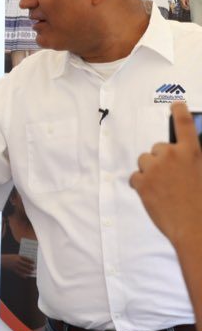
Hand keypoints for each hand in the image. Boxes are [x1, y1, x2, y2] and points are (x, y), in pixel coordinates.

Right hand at [1, 253, 35, 277]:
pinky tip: (25, 277)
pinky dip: (23, 275)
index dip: (30, 260)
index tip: (34, 262)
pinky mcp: (13, 269)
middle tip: (34, 268)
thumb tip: (25, 262)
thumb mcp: (13, 256)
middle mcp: (17, 261)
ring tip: (31, 272)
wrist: (0, 260)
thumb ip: (19, 258)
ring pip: (23, 269)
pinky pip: (19, 273)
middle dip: (30, 266)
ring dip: (28, 271)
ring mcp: (15, 265)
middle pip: (26, 264)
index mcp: (17, 256)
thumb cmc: (6, 258)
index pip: (26, 258)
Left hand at [130, 102, 201, 246]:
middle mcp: (172, 155)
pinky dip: (141, 185)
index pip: (184, 125)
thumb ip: (189, 160)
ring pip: (144, 161)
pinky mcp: (142, 181)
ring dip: (149, 171)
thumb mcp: (201, 173)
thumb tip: (181, 156)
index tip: (176, 104)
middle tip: (171, 178)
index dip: (179, 112)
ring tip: (163, 188)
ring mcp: (155, 167)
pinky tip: (154, 196)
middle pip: (157, 147)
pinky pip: (136, 176)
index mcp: (192, 152)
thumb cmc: (200, 203)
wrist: (194, 226)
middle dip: (161, 160)